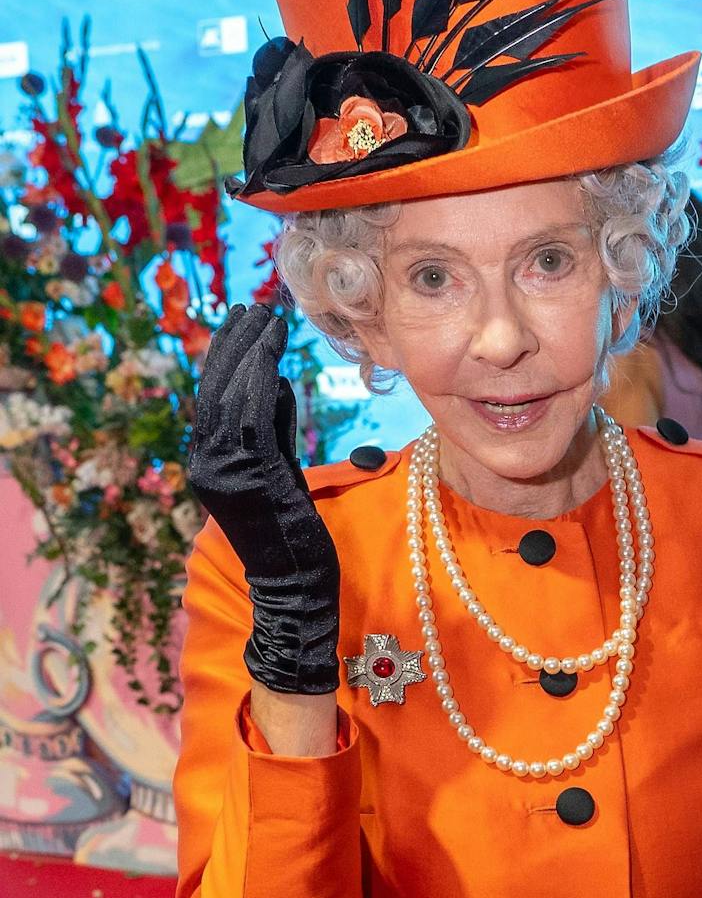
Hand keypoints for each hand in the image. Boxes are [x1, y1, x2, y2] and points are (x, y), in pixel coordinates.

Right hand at [186, 303, 341, 694]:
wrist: (296, 590)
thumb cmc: (295, 535)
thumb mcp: (281, 471)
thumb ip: (272, 429)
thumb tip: (272, 381)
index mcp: (213, 462)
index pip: (216, 398)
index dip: (228, 355)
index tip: (245, 320)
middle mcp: (209, 464)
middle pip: (216, 390)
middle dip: (234, 344)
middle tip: (253, 306)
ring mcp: (225, 473)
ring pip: (230, 398)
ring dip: (249, 353)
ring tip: (266, 318)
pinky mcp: (251, 479)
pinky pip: (251, 420)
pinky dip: (259, 382)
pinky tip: (273, 355)